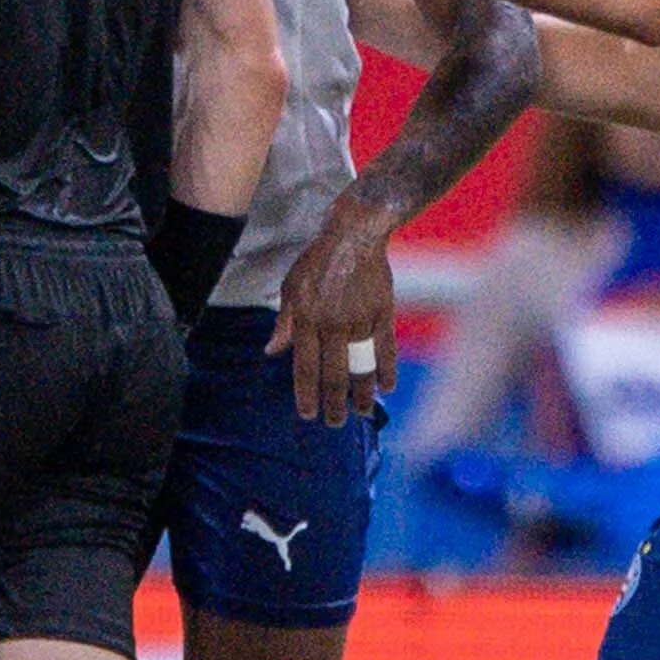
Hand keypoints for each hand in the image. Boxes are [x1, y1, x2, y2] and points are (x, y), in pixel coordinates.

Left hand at [273, 202, 396, 422]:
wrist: (354, 235)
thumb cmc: (317, 261)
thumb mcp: (291, 288)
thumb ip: (284, 323)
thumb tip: (271, 351)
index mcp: (307, 319)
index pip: (305, 367)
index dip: (306, 394)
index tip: (308, 415)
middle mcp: (333, 324)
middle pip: (334, 374)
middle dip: (334, 404)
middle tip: (335, 423)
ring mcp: (361, 320)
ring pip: (362, 366)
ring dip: (362, 394)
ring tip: (360, 413)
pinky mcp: (383, 313)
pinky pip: (386, 349)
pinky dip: (387, 370)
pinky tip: (386, 388)